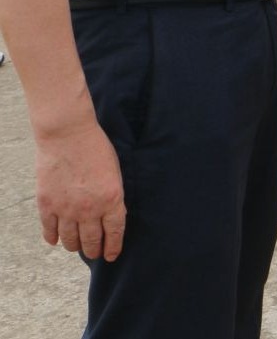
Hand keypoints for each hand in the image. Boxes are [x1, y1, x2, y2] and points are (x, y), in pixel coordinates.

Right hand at [35, 117, 124, 261]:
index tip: (111, 255)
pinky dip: (53, 238)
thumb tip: (110, 214)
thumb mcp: (115, 172)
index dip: (113, 247)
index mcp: (112, 200)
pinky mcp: (47, 205)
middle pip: (91, 240)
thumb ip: (112, 195)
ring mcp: (66, 209)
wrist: (68, 135)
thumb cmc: (96, 149)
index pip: (114, 232)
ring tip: (77, 247)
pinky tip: (56, 240)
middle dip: (94, 250)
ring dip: (75, 246)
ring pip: (70, 239)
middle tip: (95, 254)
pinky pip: (49, 230)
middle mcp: (89, 210)